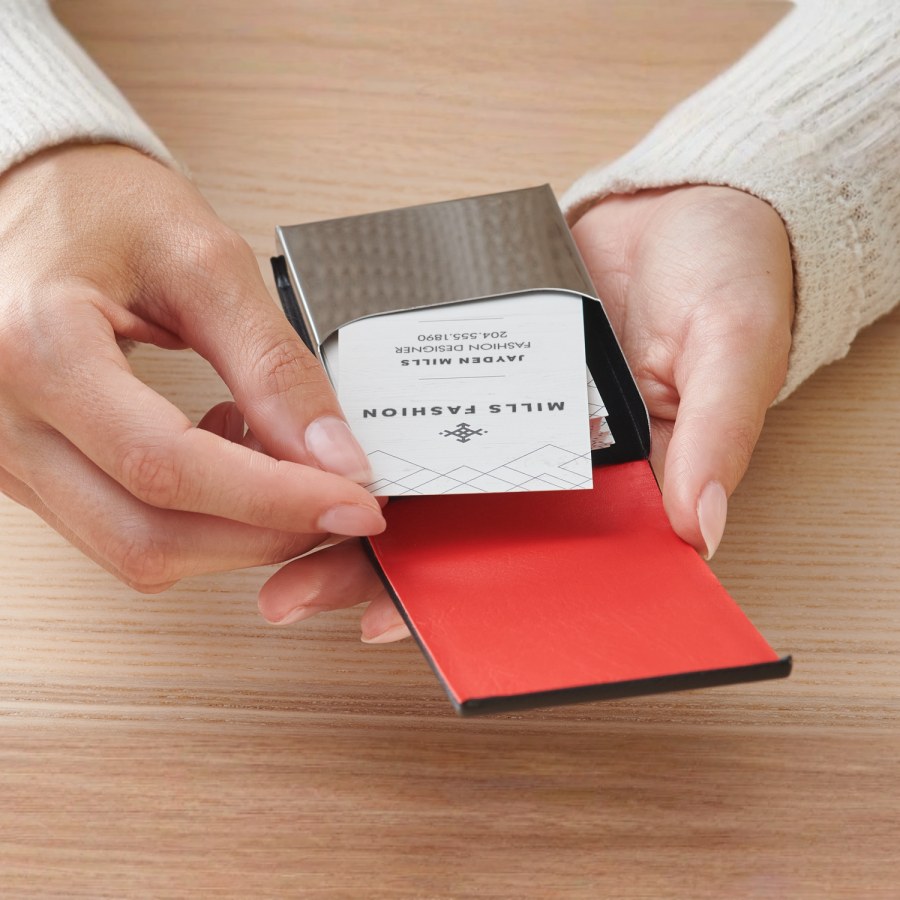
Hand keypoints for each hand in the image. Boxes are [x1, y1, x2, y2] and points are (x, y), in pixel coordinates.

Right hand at [0, 144, 384, 591]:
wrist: (31, 200)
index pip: (167, 466)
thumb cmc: (100, 206)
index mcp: (39, 348)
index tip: (351, 500)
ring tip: (276, 460)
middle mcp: (5, 418)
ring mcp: (9, 455)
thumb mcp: (204, 263)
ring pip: (135, 551)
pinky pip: (120, 531)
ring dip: (232, 532)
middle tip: (334, 498)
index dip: (274, 499)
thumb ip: (272, 366)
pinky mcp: (29, 472)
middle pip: (148, 535)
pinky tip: (226, 457)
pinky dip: (196, 519)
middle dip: (263, 531)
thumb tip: (335, 457)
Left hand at [257, 184, 793, 642]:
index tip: (386, 624)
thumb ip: (718, 435)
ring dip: (353, 500)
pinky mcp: (477, 357)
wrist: (684, 202)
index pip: (534, 565)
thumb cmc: (728, 277)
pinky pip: (419, 396)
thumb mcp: (735, 350)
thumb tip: (702, 529)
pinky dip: (368, 419)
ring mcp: (506, 408)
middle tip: (293, 594)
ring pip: (425, 471)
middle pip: (461, 530)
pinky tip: (305, 439)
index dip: (465, 601)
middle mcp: (548, 457)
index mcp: (613, 483)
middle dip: (378, 566)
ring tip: (273, 527)